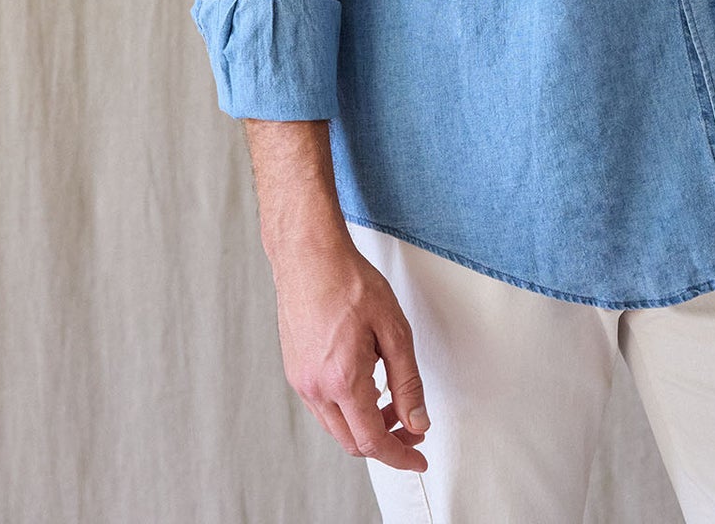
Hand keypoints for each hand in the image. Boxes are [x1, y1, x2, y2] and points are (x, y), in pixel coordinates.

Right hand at [269, 234, 430, 470]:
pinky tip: (367, 385)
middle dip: (387, 442)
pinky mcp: (295, 371)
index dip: (400, 456)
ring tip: (393, 402)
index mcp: (342, 380)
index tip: (418, 458)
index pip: (372, 441)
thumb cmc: (349, 282)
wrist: (309, 257)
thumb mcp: (393, 329)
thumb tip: (417, 421)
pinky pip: (324, 407)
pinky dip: (349, 409)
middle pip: (353, 441)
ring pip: (337, 426)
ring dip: (367, 425)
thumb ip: (408, 381)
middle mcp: (316, 388)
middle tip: (413, 428)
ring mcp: (301, 381)